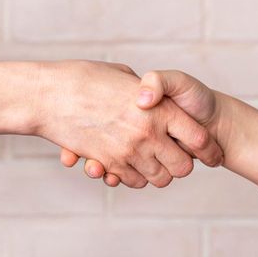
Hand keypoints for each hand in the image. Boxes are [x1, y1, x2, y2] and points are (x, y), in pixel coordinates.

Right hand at [60, 69, 224, 186]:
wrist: (48, 95)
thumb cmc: (84, 78)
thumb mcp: (123, 75)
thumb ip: (145, 88)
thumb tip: (152, 97)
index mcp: (158, 108)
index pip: (199, 139)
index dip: (208, 149)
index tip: (209, 153)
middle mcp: (148, 133)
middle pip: (183, 167)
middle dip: (183, 164)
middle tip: (176, 155)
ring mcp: (128, 151)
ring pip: (159, 179)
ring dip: (160, 172)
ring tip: (153, 160)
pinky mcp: (108, 163)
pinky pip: (134, 182)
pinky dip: (137, 177)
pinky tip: (132, 163)